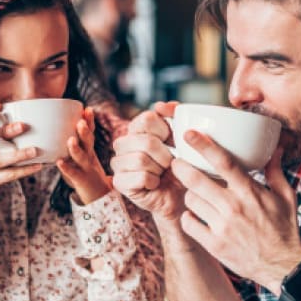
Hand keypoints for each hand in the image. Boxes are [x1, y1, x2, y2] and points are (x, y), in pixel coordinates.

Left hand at [56, 107, 111, 204]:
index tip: (87, 109)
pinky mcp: (81, 180)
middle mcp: (89, 157)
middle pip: (89, 142)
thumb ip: (73, 145)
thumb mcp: (82, 157)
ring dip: (76, 148)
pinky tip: (59, 162)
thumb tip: (52, 128)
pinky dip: (66, 168)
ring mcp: (86, 169)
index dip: (90, 121)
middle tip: (81, 121)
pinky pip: (73, 173)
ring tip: (70, 140)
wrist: (98, 195)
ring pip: (82, 157)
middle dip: (85, 131)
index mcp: (88, 149)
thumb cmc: (85, 173)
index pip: (91, 132)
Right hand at [111, 102, 185, 220]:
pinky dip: (154, 182)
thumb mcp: (182, 139)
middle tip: (169, 163)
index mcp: (136, 128)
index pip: (148, 118)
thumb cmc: (181, 167)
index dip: (166, 131)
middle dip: (165, 155)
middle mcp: (123, 143)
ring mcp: (118, 163)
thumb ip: (175, 116)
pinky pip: (140, 177)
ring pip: (141, 159)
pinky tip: (155, 184)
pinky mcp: (119, 182)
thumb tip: (162, 105)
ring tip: (162, 173)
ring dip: (159, 169)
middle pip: (146, 141)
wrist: (180, 196)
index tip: (173, 142)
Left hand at [170, 131, 300, 292]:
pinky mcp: (214, 244)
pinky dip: (188, 218)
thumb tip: (275, 150)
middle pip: (197, 180)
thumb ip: (275, 172)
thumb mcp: (285, 197)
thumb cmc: (284, 230)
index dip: (203, 145)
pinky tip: (194, 216)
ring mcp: (222, 227)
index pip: (223, 162)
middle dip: (181, 167)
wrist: (283, 266)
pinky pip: (189, 224)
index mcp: (250, 192)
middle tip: (176, 162)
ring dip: (189, 194)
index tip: (189, 134)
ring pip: (191, 200)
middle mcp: (233, 207)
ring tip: (194, 193)